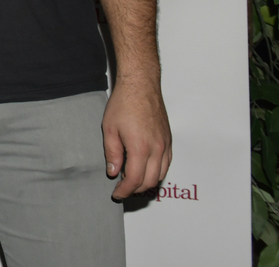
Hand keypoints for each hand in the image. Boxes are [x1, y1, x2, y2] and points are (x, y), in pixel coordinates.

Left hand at [102, 77, 171, 198]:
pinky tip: (145, 168)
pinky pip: (167, 163)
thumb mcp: (109, 129)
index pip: (134, 179)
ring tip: (132, 180)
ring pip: (160, 174)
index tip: (116, 193)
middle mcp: (157, 149)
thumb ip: (112, 153)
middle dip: (135, 189)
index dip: (124, 190)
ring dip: (147, 182)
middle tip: (122, 188)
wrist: (141, 85)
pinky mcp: (169, 140)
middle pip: (149, 181)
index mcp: (140, 148)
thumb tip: (113, 172)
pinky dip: (157, 172)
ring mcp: (165, 145)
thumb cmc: (123, 104)